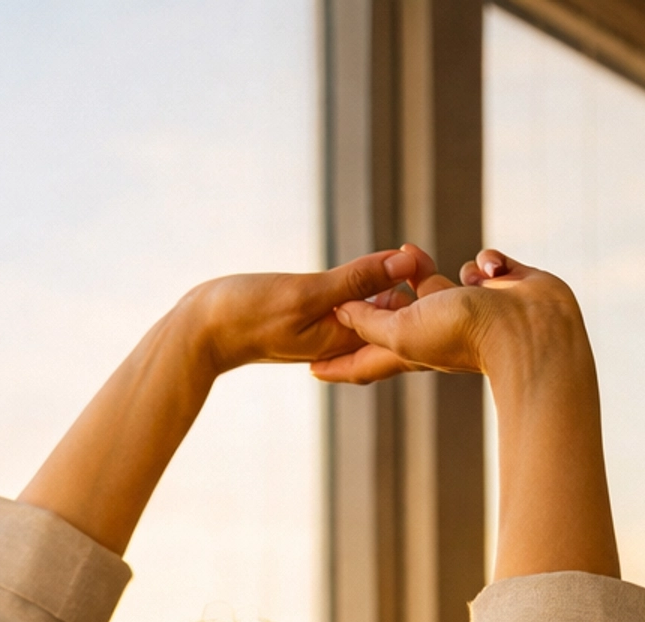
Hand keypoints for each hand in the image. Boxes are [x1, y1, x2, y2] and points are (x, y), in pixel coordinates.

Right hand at [183, 251, 434, 378]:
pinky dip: (377, 283)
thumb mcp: (306, 292)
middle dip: (420, 292)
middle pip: (395, 319)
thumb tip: (406, 261)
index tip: (440, 267)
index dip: (426, 299)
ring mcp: (330, 330)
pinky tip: (394, 264)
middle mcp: (343, 340)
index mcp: (346, 342)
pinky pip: (359, 300)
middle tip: (442, 259)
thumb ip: (357, 278)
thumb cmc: (246, 314)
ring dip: (400, 284)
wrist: (203, 329)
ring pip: (380, 309)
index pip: (401, 326)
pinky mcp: (318, 316)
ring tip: (420, 255)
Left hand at [309, 245, 590, 389]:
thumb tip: (341, 313)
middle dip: (383, 298)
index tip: (311, 368)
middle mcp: (436, 333)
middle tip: (367, 281)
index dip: (337, 364)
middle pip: (398, 317)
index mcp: (410, 351)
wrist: (530, 329)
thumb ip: (369, 323)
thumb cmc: (465, 333)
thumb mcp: (403, 331)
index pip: (364, 361)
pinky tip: (491, 271)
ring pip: (437, 285)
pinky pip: (480, 270)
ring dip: (428, 269)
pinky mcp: (498, 292)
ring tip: (420, 257)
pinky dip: (483, 265)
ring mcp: (468, 312)